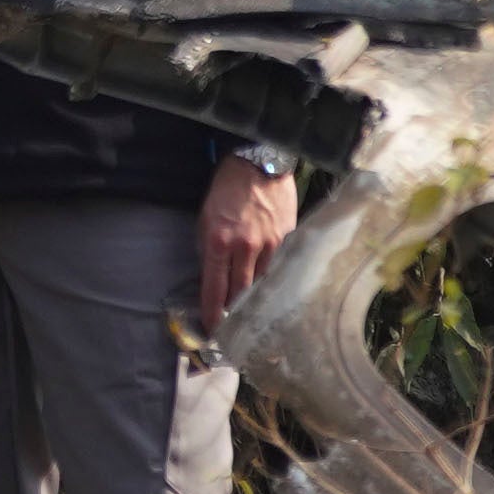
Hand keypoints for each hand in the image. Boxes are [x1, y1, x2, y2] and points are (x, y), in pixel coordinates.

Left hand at [196, 152, 297, 332]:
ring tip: (252, 316)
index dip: (212, 313)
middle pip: (240, 294)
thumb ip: (208, 248)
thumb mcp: (205, 216)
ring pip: (262, 284)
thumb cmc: (227, 188)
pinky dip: (272, 279)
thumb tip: (212, 277)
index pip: (214, 288)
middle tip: (232, 331)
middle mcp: (244, 247)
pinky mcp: (287, 239)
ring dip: (255, 300)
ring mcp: (269, 244)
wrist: (259, 162)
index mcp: (218, 241)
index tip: (212, 330)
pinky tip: (272, 290)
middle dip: (235, 315)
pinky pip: (279, 267)